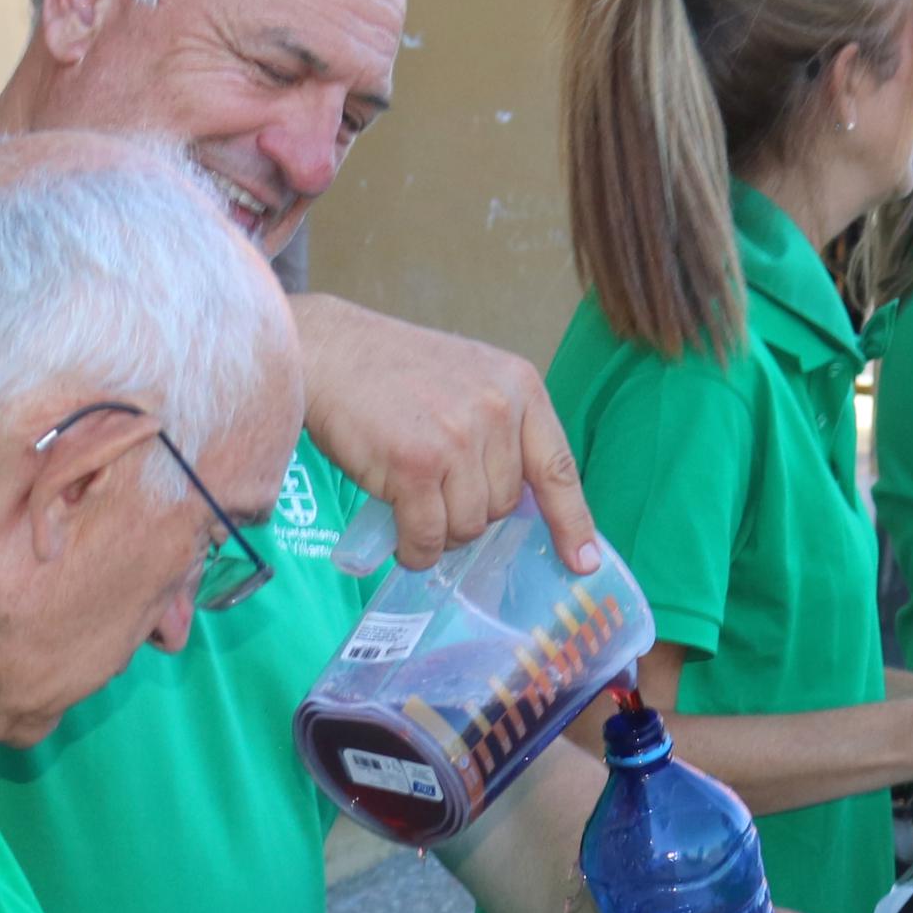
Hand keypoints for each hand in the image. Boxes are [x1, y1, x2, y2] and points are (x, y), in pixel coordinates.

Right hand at [291, 295, 600, 570]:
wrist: (328, 351)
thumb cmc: (392, 372)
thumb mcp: (469, 380)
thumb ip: (501, 429)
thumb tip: (516, 503)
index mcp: (519, 386)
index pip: (558, 467)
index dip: (572, 521)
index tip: (583, 562)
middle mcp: (496, 410)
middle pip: (505, 506)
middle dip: (471, 513)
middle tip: (433, 491)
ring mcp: (457, 438)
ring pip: (469, 526)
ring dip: (440, 532)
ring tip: (411, 503)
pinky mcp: (415, 465)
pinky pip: (429, 535)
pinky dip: (415, 549)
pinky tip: (400, 538)